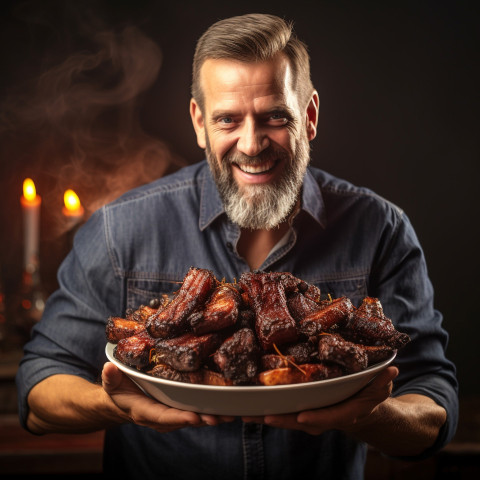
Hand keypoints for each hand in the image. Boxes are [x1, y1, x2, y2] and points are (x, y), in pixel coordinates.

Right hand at [102, 362, 233, 431]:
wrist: (121, 401)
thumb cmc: (118, 390)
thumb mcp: (112, 383)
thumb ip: (110, 377)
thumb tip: (109, 367)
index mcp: (145, 411)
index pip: (163, 416)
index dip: (178, 418)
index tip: (194, 417)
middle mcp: (161, 417)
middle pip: (183, 420)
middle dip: (201, 419)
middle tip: (218, 416)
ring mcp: (171, 414)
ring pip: (193, 418)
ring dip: (211, 417)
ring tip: (229, 414)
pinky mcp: (179, 409)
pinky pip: (196, 411)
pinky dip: (211, 411)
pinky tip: (227, 407)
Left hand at [242, 366, 398, 434]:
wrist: (358, 408)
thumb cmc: (368, 395)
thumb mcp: (379, 388)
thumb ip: (382, 381)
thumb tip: (390, 369)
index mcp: (341, 412)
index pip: (328, 418)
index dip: (316, 418)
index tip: (301, 416)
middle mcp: (321, 416)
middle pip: (298, 420)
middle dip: (278, 419)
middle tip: (258, 415)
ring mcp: (307, 413)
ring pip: (284, 416)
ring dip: (263, 414)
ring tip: (242, 411)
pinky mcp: (297, 406)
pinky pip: (280, 409)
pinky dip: (263, 406)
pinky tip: (244, 402)